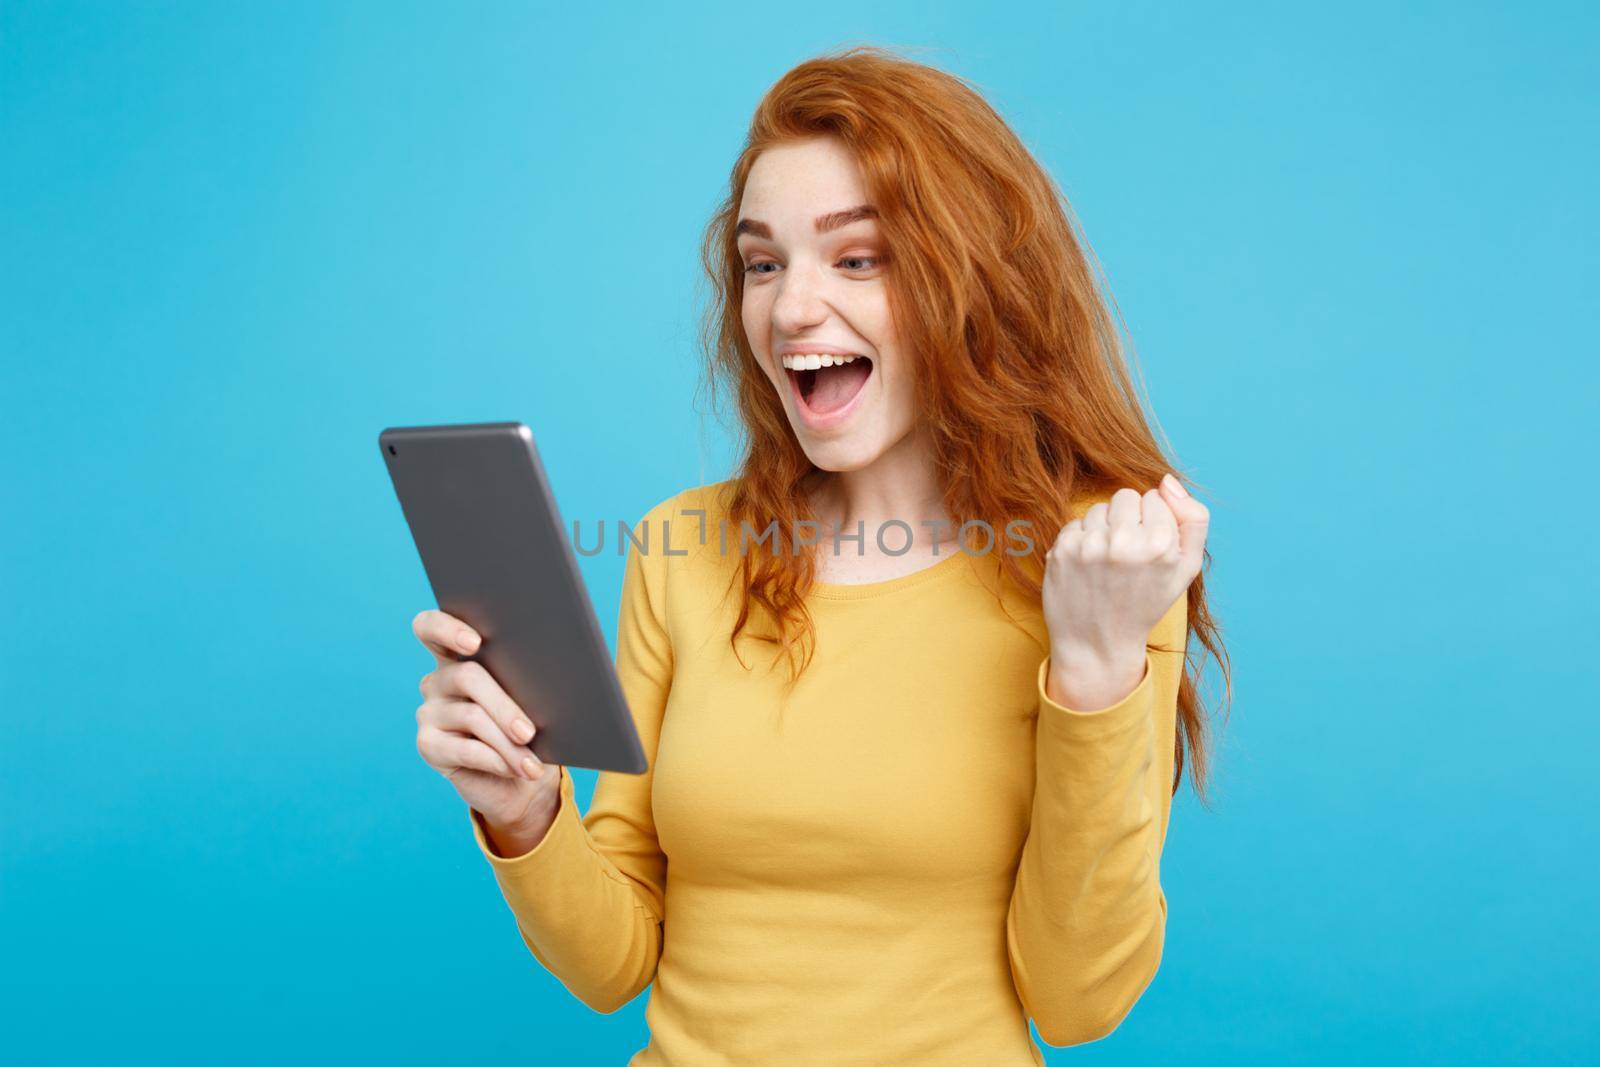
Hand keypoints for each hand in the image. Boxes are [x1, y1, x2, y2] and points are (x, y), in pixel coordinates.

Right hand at [411, 609, 563, 836]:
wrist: (522, 781)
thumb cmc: (531, 730)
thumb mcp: (533, 699)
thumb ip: (527, 678)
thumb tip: (550, 671)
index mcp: (459, 655)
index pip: (432, 627)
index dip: (448, 628)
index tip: (476, 642)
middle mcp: (438, 679)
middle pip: (467, 676)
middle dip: (504, 706)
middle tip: (529, 731)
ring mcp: (429, 712)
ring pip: (472, 716)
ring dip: (508, 744)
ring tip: (532, 762)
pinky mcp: (427, 744)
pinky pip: (464, 749)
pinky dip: (496, 760)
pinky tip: (515, 768)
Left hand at [1042, 474, 1208, 699]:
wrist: (1098, 644)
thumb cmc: (1146, 603)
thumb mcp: (1187, 568)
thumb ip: (1192, 519)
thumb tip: (1167, 481)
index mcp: (1161, 544)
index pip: (1156, 497)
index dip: (1153, 521)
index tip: (1149, 549)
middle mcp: (1124, 542)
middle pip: (1126, 496)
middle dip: (1128, 519)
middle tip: (1127, 555)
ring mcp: (1089, 546)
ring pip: (1099, 508)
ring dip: (1103, 529)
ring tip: (1107, 563)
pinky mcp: (1062, 550)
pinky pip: (1076, 523)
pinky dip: (1082, 541)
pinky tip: (1088, 568)